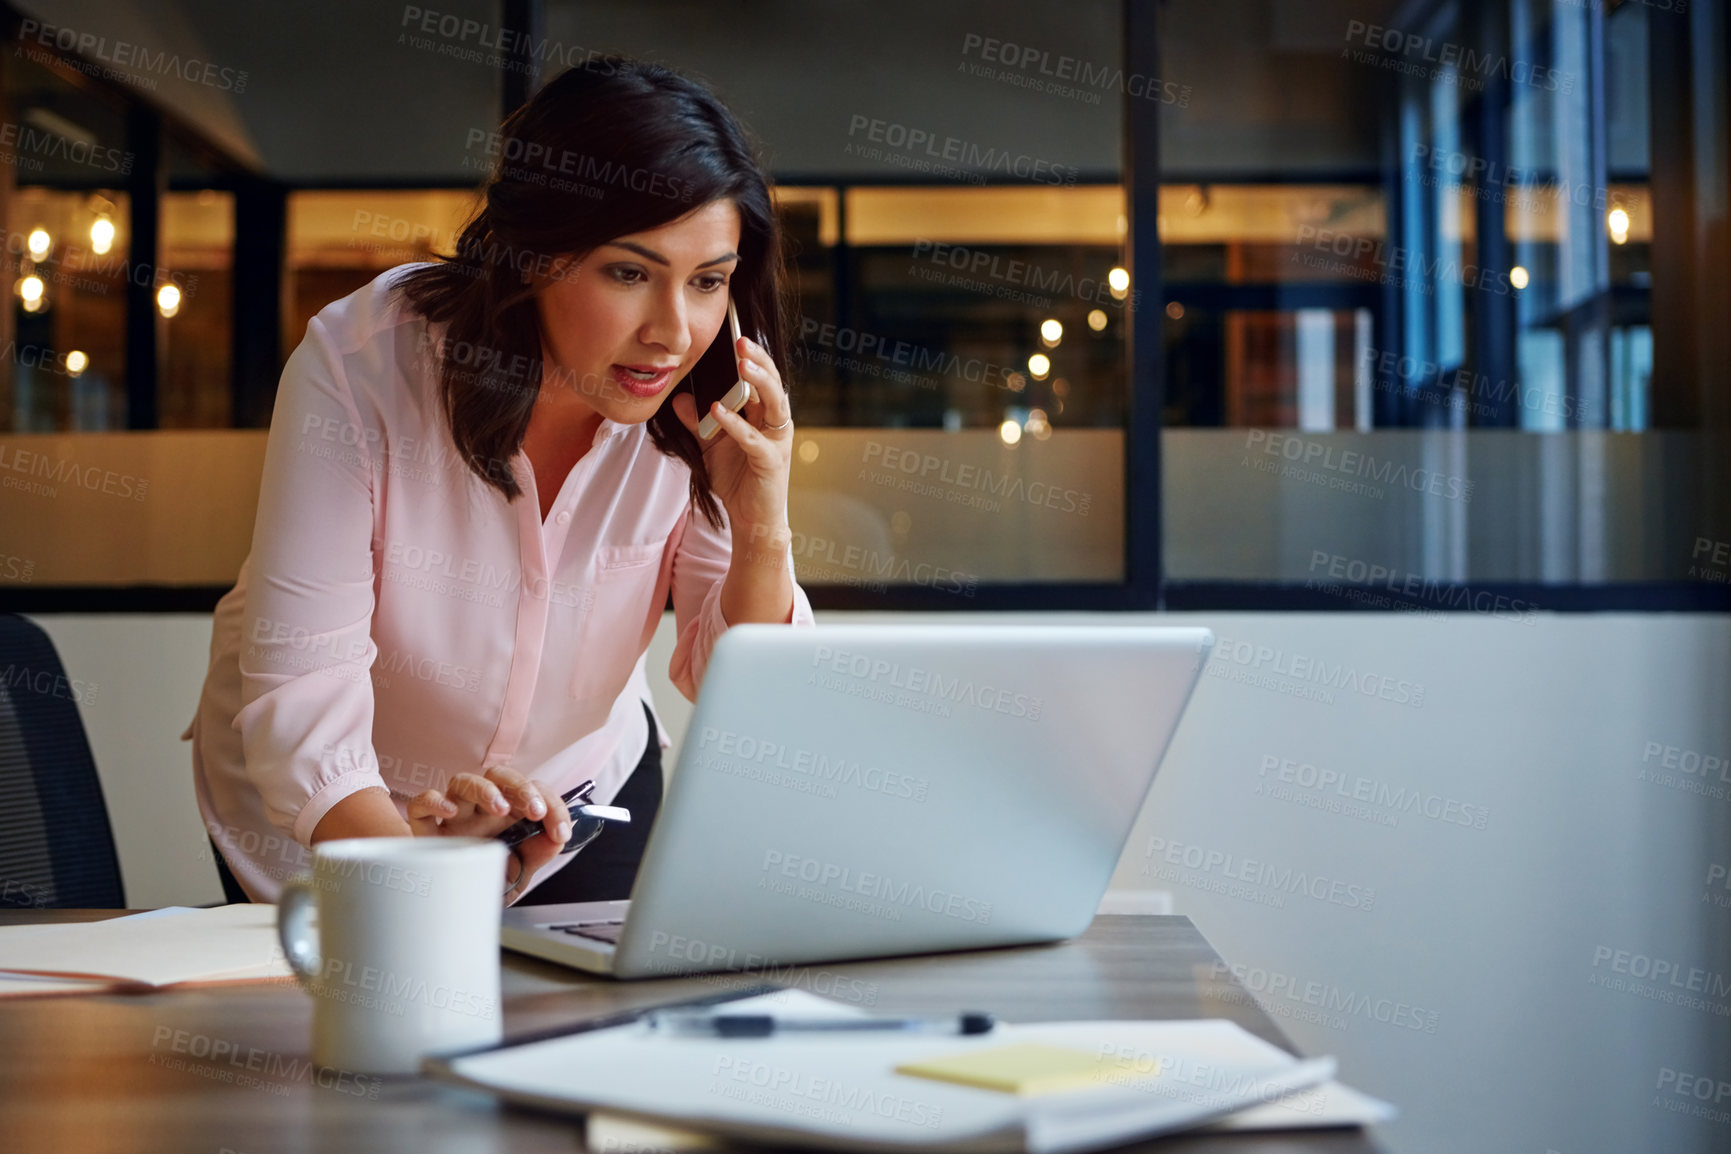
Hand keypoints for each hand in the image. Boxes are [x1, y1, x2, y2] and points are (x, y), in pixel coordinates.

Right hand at [406, 767, 570, 903]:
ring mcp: (453, 817)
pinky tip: (449, 811)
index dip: (552, 805)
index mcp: (509, 813)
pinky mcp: (425, 830)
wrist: (457, 909)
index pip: (532, 790)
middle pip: (498, 775)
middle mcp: (481, 809)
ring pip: (462, 781)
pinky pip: (420, 804)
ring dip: (484, 789)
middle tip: (536, 812)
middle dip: (521, 788)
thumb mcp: (522, 869)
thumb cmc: (489, 882)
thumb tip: (555, 837)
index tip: (560, 831)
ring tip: (499, 808)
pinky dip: (433, 801)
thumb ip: (540, 850)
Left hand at [670, 335, 791, 530]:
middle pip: (772, 383)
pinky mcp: (770, 461)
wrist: (751, 519)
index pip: (760, 379)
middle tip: (741, 341)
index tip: (735, 336)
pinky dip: (735, 423)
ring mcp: (776, 441)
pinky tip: (718, 410)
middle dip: (759, 360)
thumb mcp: (709, 446)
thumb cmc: (737, 479)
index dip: (752, 357)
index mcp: (763, 415)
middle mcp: (774, 423)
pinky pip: (753, 438)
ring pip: (774, 404)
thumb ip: (696, 422)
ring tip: (742, 364)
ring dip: (758, 382)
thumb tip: (679, 398)